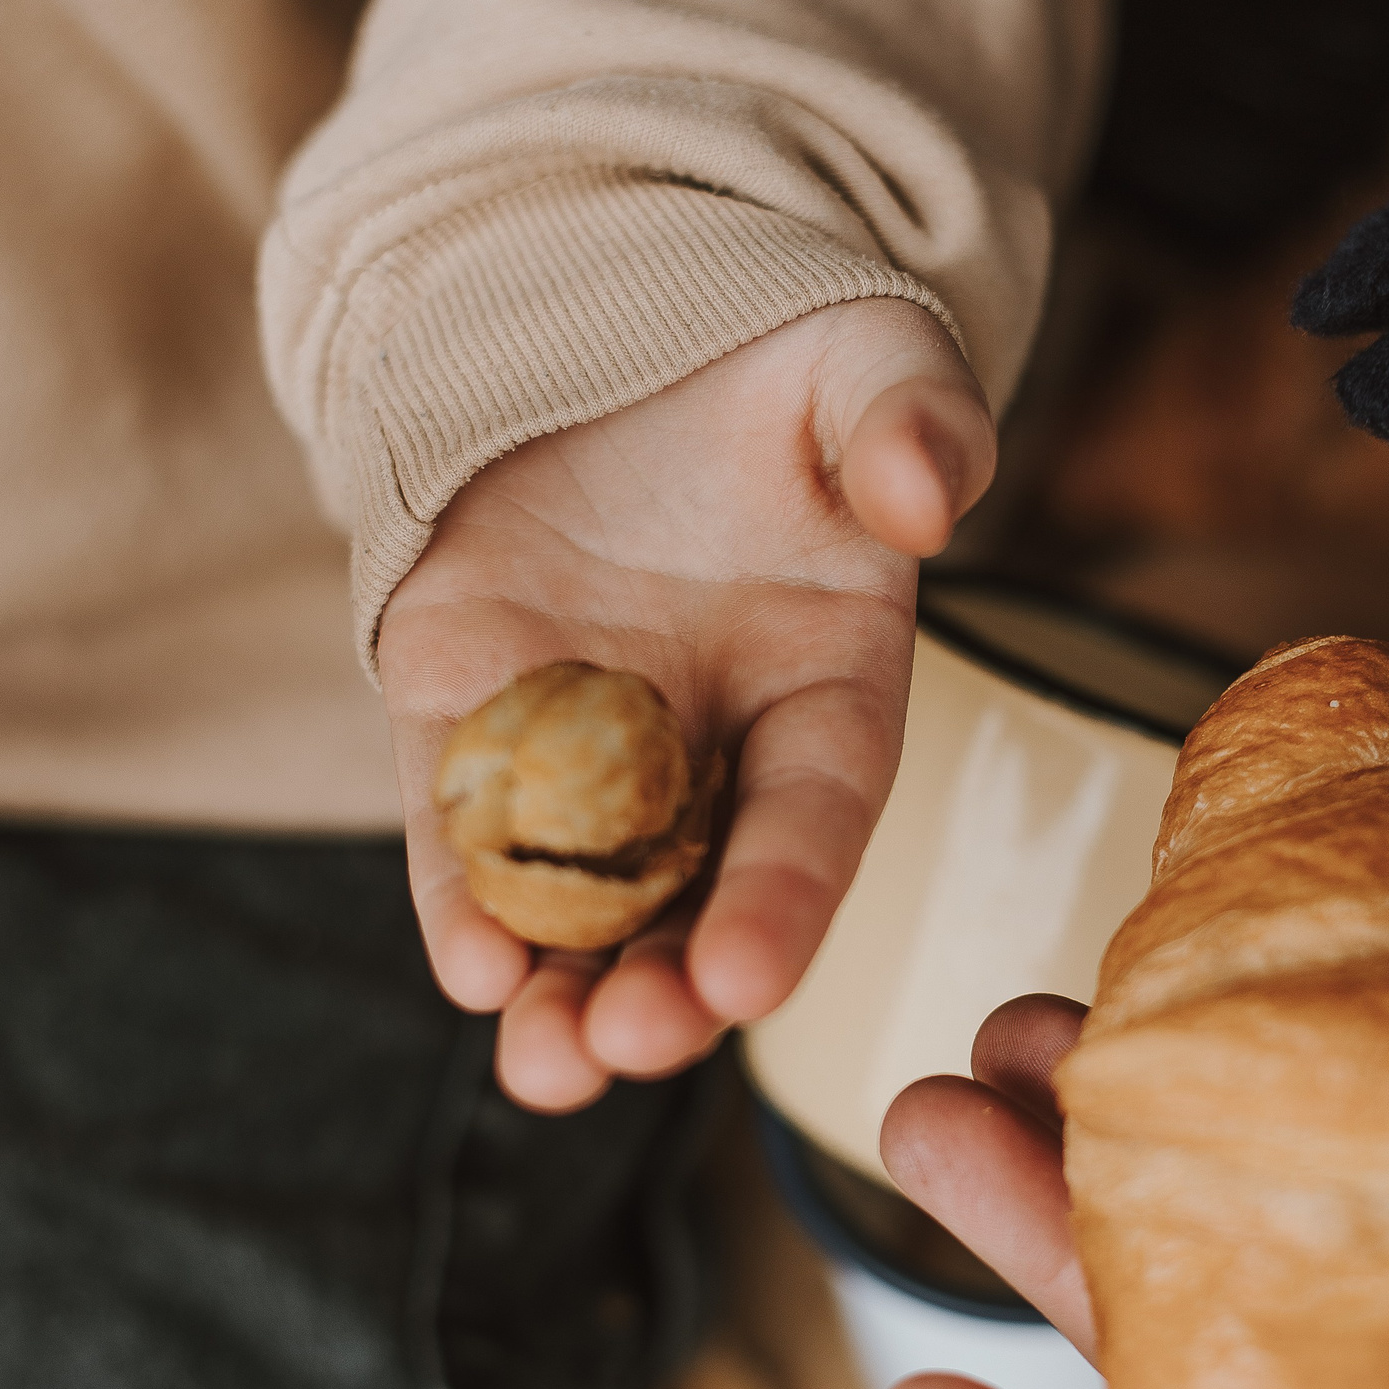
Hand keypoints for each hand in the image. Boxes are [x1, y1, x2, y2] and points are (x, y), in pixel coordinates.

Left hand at [376, 299, 992, 1112]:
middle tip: (634, 1041)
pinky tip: (471, 972)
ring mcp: (585, 744)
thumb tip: (925, 499)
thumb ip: (911, 421)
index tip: (747, 979)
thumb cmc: (771, 356)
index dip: (785, 898)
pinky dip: (464, 901)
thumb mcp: (866, 362)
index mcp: (826, 686)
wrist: (615, 323)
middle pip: (695, 897)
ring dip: (564, 990)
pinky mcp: (469, 714)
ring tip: (549, 1065)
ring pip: (578, 898)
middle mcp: (711, 744)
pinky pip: (463, 828)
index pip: (814, 812)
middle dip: (668, 986)